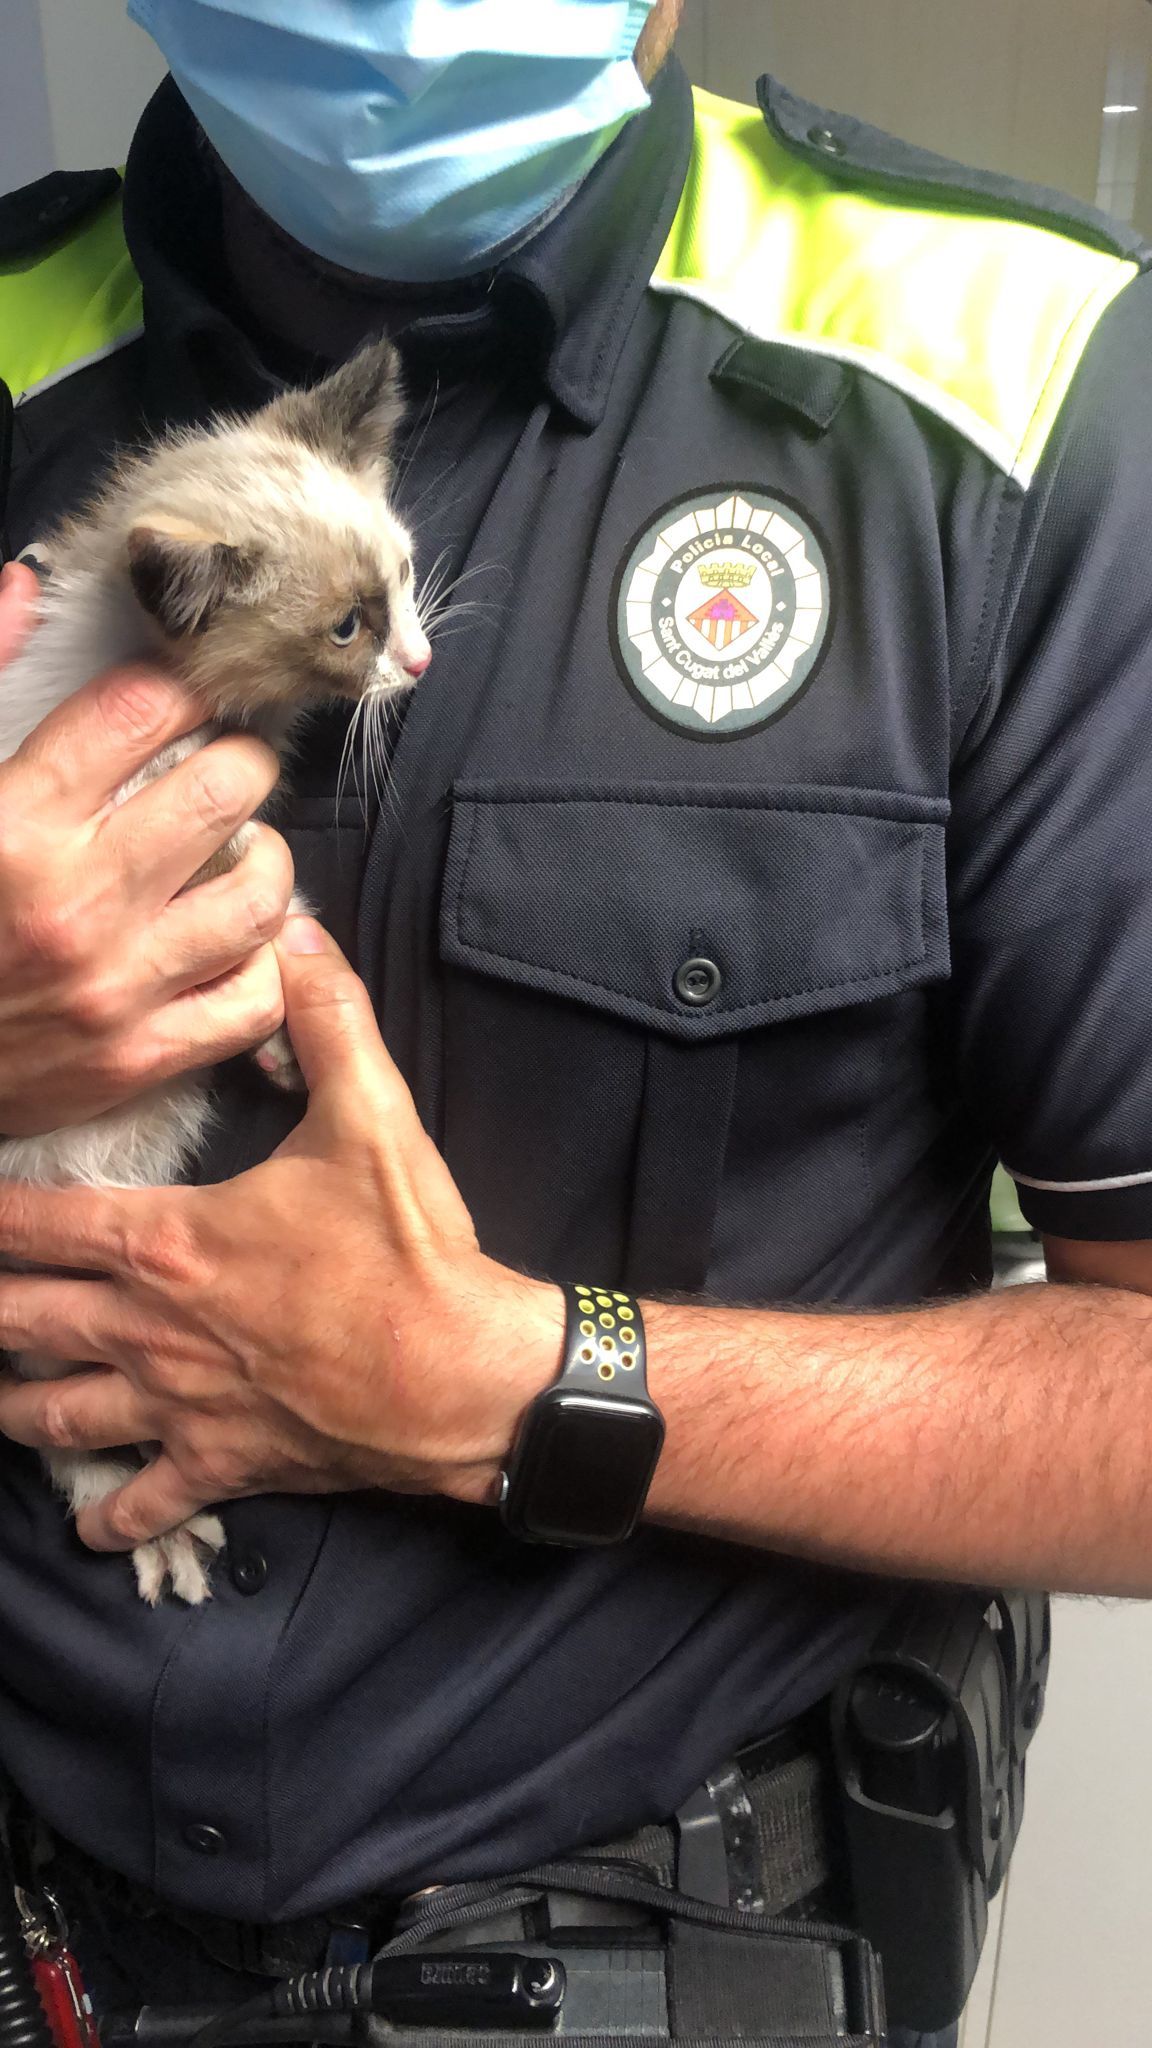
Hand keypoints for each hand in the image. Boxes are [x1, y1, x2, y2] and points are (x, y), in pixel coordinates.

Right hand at [0, 561, 293, 1135]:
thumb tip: (25, 586)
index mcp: (14, 822)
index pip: (139, 712)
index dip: (179, 686)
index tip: (186, 697)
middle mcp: (77, 900)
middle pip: (225, 791)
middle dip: (241, 762)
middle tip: (229, 766)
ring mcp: (118, 986)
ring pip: (259, 896)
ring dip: (265, 860)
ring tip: (242, 849)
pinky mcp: (142, 1058)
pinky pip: (254, 999)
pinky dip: (262, 965)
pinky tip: (233, 941)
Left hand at [0, 919, 559, 1549]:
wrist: (463, 1373)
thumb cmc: (408, 1253)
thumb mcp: (372, 1118)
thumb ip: (327, 1019)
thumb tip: (295, 932)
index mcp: (168, 1244)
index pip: (36, 1223)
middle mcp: (150, 1330)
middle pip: (18, 1323)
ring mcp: (179, 1405)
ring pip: (56, 1414)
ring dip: (13, 1405)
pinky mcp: (223, 1462)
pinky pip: (147, 1499)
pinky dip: (111, 1514)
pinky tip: (90, 1521)